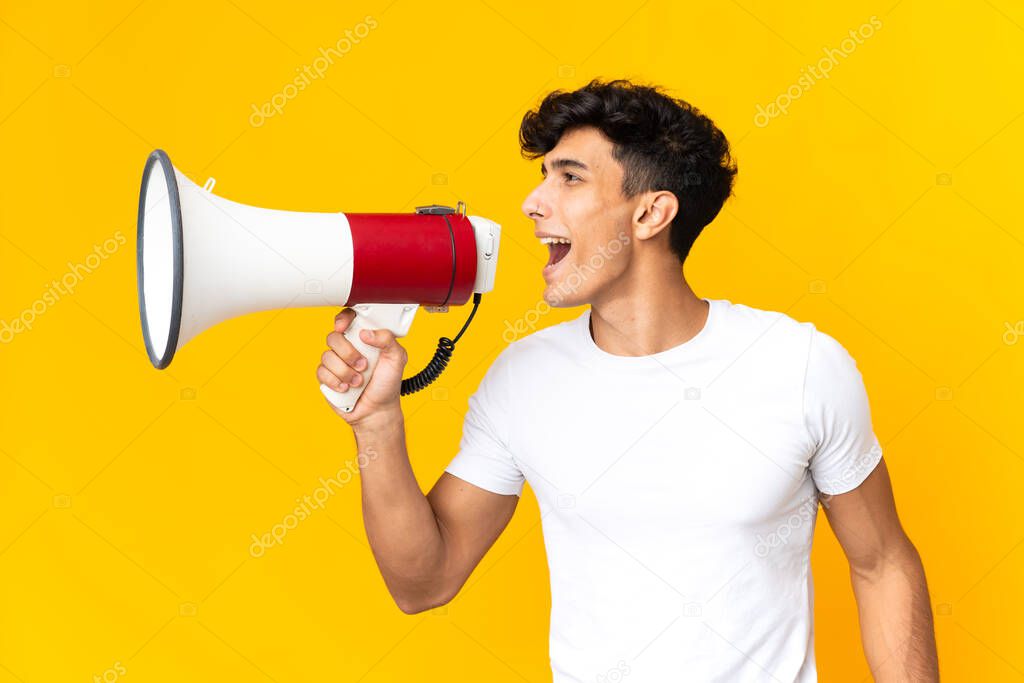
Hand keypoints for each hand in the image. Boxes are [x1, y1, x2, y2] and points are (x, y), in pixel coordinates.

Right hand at [317, 308, 408, 425]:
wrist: (377, 410)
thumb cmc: (387, 383)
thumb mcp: (397, 359)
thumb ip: (387, 340)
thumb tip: (366, 333)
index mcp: (363, 338)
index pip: (348, 319)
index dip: (342, 319)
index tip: (344, 327)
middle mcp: (347, 347)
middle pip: (333, 337)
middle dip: (348, 354)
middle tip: (363, 366)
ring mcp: (335, 362)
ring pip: (327, 356)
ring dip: (345, 372)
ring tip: (359, 382)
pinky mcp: (326, 377)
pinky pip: (321, 372)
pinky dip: (336, 382)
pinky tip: (347, 388)